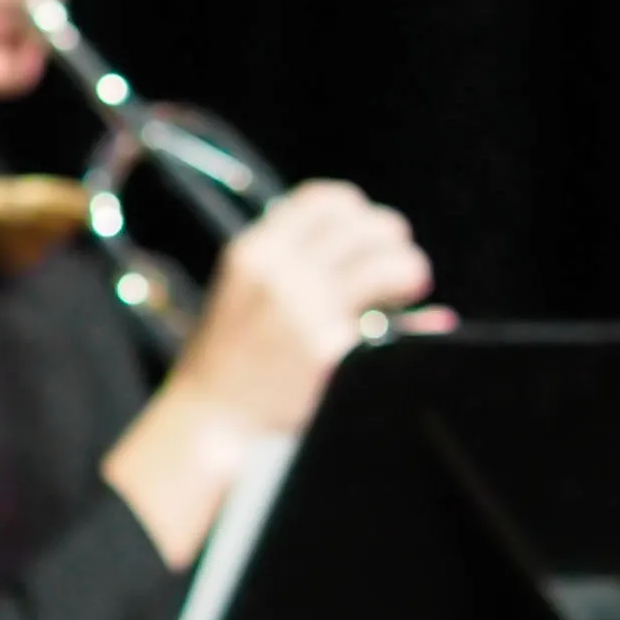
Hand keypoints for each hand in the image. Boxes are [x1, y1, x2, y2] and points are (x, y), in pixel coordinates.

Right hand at [171, 179, 448, 435]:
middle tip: (394, 270)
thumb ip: (295, 267)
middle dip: (391, 241)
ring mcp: (307, 308)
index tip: (365, 238)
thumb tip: (374, 253)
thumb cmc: (229, 362)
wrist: (209, 419)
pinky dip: (411, 322)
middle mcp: (281, 270)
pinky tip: (403, 333)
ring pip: (390, 260)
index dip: (358, 213)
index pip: (325, 200)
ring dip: (409, 271)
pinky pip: (395, 319)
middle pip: (366, 224)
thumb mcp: (245, 294)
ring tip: (404, 293)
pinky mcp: (330, 347)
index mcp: (254, 250)